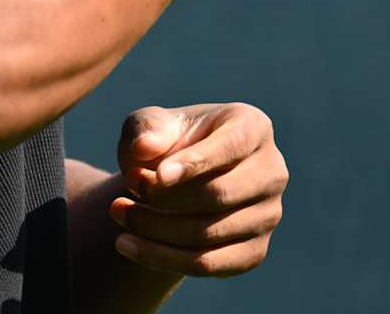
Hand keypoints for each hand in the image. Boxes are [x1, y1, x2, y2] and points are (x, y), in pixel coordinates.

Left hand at [109, 103, 286, 277]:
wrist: (174, 180)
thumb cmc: (167, 142)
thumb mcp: (151, 124)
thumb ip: (146, 129)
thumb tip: (144, 148)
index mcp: (252, 127)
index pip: (230, 147)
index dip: (193, 163)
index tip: (155, 176)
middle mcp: (271, 172)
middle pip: (219, 194)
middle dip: (164, 198)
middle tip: (123, 191)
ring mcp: (268, 215)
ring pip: (209, 233)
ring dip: (155, 229)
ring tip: (118, 213)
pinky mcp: (254, 251)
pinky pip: (208, 265)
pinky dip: (162, 258)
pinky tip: (127, 244)